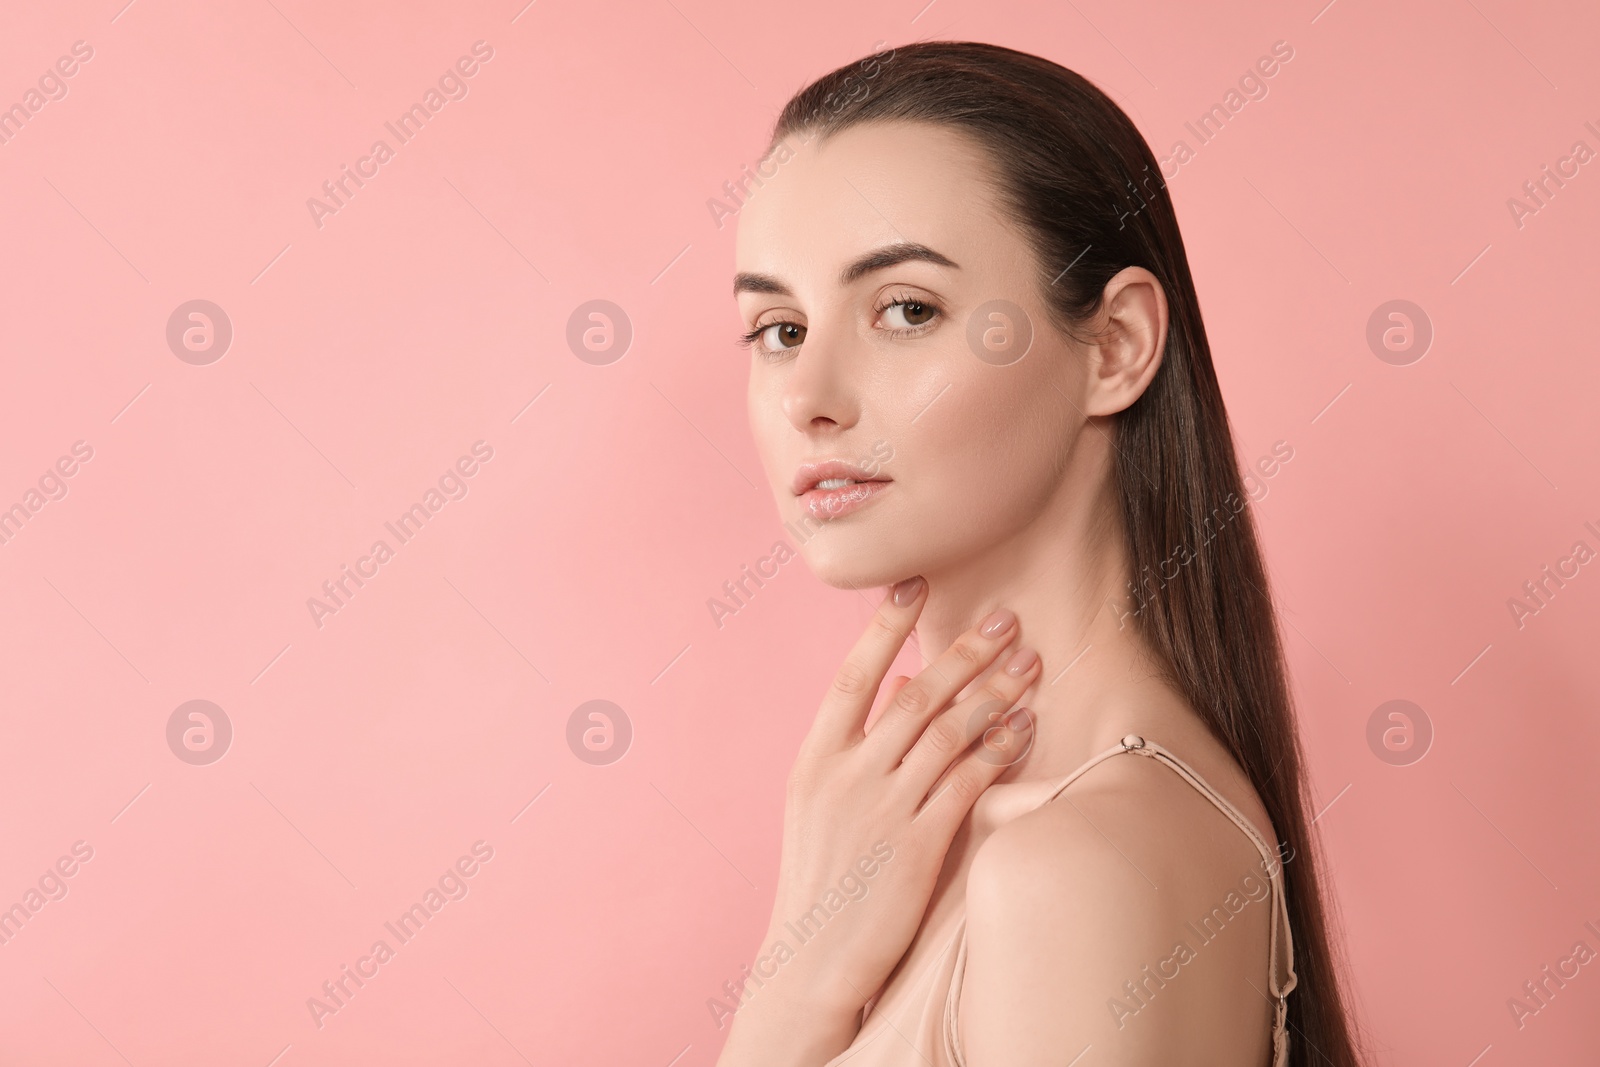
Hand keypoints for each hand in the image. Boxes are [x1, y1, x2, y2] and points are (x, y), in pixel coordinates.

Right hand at [717, 575, 1041, 1065]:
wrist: (812, 958)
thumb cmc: (824, 874)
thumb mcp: (821, 802)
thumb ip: (857, 740)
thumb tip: (898, 682)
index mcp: (814, 758)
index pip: (853, 676)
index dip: (885, 626)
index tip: (916, 583)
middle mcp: (846, 775)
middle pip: (914, 696)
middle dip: (965, 652)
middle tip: (1007, 619)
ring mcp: (881, 809)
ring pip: (946, 733)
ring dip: (992, 693)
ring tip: (1029, 663)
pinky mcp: (916, 847)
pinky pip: (964, 784)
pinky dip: (995, 749)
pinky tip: (1022, 726)